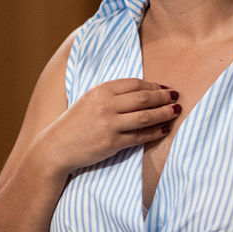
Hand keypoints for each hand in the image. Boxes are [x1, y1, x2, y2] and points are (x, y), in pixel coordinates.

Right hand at [37, 79, 179, 174]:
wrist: (56, 147)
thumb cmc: (75, 123)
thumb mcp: (89, 100)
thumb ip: (112, 95)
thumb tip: (143, 92)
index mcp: (100, 91)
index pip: (135, 84)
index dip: (154, 86)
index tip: (164, 89)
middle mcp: (105, 105)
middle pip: (144, 98)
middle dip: (163, 98)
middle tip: (176, 97)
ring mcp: (109, 125)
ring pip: (146, 117)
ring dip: (164, 114)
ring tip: (175, 111)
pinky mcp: (112, 143)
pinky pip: (140, 136)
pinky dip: (155, 132)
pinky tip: (164, 129)